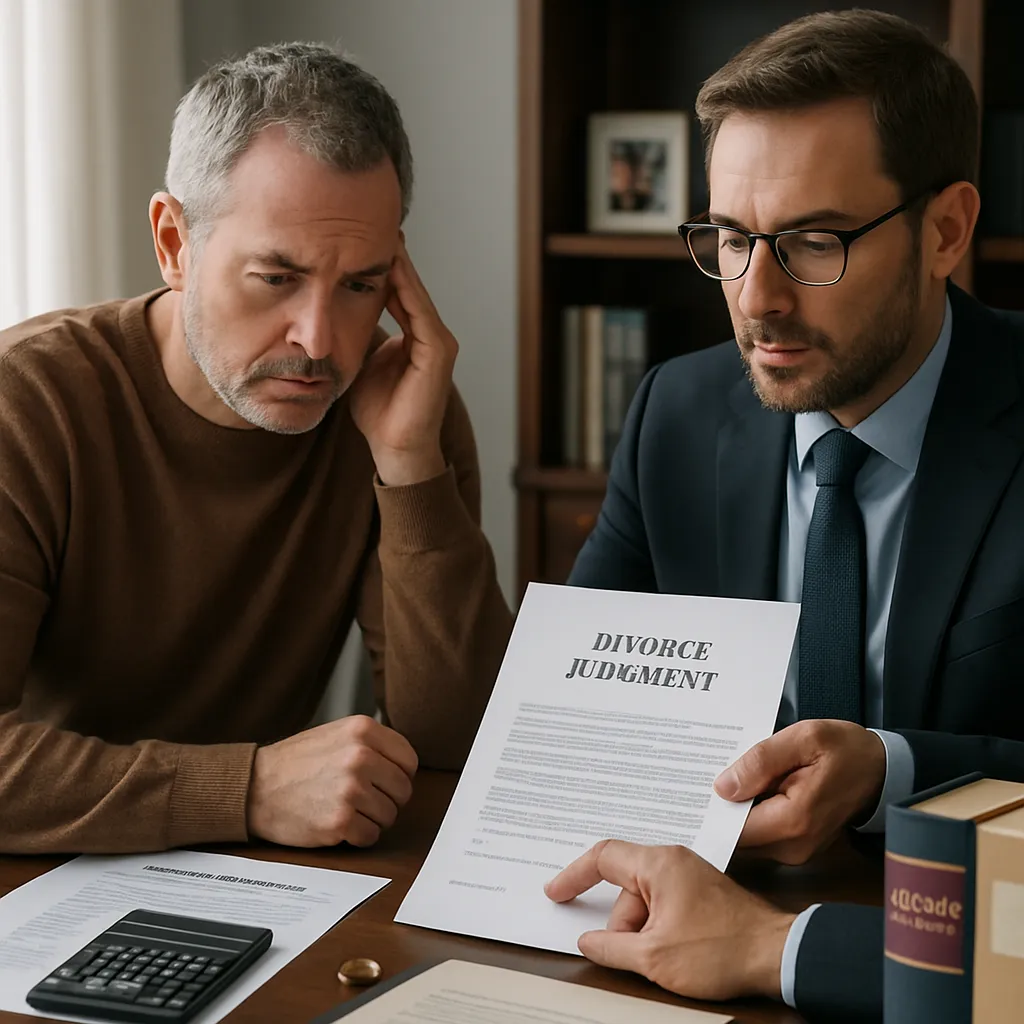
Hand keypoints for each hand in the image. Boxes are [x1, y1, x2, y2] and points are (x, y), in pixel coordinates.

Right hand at [246, 715, 417, 847]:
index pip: (409, 760)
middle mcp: (360, 756)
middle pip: (403, 790)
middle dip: (387, 800)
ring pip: (390, 815)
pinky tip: (339, 824)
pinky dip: (358, 836)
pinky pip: (371, 836)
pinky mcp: (340, 820)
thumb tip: (404, 764)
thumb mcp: (336, 734)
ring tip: (346, 809)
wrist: (254, 787)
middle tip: (362, 800)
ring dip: (372, 819)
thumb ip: (371, 743)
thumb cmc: (296, 762)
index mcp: (362, 730)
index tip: (383, 782)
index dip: (398, 775)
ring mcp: (351, 789)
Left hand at [349, 237, 456, 485]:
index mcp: (415, 335)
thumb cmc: (378, 412)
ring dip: (397, 264)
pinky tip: (387, 267)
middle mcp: (431, 334)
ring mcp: (438, 343)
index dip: (378, 264)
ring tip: (378, 235)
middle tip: (368, 221)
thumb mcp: (361, 363)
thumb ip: (356, 336)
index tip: (356, 236)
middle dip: (390, 255)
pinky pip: (419, 312)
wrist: (395, 449)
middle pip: (409, 285)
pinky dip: (405, 288)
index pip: (398, 290)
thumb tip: (329, 314)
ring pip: (415, 293)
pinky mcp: (438, 353)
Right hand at [545, 840, 794, 1001]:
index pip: (603, 857)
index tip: (556, 892)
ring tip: (666, 957)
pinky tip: (672, 949)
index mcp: (659, 864)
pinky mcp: (701, 891)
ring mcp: (689, 875)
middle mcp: (673, 860)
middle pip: (625, 887)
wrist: (776, 954)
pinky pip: (664, 903)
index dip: (574, 875)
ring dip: (644, 930)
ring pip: (645, 900)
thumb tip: (589, 942)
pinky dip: (658, 927)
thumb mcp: (655, 957)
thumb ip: (612, 947)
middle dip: (622, 925)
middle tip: (634, 954)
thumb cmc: (723, 950)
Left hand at [714, 720, 886, 863]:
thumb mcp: (804, 738)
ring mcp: (795, 851)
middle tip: (699, 776)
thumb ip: (762, 761)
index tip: (690, 788)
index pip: (733, 828)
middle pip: (736, 834)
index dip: (710, 809)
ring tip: (723, 774)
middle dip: (718, 807)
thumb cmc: (845, 749)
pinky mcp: (795, 846)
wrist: (880, 769)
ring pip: (746, 834)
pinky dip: (749, 811)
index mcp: (794, 820)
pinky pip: (760, 831)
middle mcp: (793, 846)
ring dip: (734, 808)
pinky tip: (745, 784)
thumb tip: (724, 787)